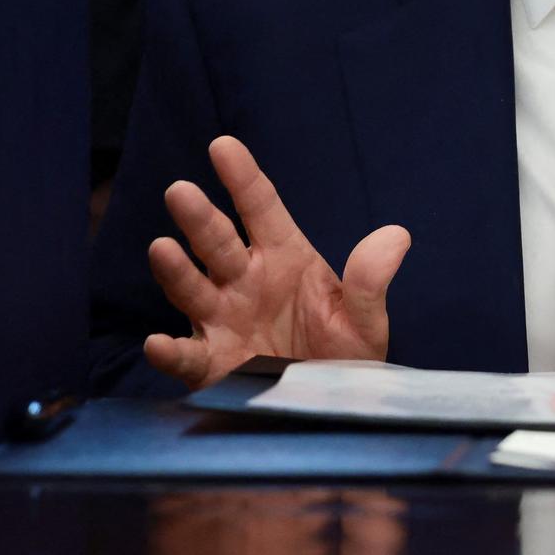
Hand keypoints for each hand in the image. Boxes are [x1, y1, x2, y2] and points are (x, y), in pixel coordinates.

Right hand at [143, 135, 411, 389]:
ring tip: (162, 248)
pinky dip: (170, 352)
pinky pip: (187, 356)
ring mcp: (224, 320)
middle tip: (181, 191)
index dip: (242, 177)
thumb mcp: (364, 320)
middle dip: (199, 218)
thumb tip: (397, 237)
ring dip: (175, 270)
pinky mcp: (213, 364)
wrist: (332, 408)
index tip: (223, 146)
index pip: (259, 208)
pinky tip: (157, 343)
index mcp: (283, 257)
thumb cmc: (345, 355)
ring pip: (192, 289)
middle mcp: (244, 281)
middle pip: (217, 242)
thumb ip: (370, 280)